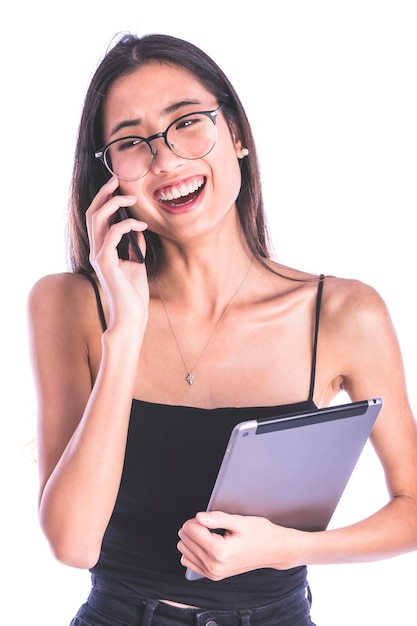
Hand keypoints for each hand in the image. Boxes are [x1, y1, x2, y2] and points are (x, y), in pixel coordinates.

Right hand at [86, 176, 148, 325]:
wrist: (131, 316)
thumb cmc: (134, 293)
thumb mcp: (137, 262)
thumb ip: (133, 245)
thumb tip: (137, 228)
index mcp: (102, 250)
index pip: (97, 218)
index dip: (105, 199)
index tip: (118, 186)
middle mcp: (96, 251)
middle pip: (92, 213)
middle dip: (104, 194)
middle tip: (118, 180)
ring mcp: (98, 256)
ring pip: (97, 219)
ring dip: (114, 204)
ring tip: (131, 199)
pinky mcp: (106, 263)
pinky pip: (111, 234)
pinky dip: (126, 225)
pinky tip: (141, 226)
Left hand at [178, 511, 304, 579]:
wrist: (273, 550)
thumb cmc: (260, 534)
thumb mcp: (239, 521)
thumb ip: (217, 518)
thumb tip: (198, 517)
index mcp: (220, 551)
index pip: (190, 529)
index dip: (197, 518)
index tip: (208, 517)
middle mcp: (214, 566)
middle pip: (184, 540)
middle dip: (194, 528)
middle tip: (211, 524)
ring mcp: (213, 573)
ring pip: (184, 551)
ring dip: (193, 539)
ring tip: (211, 534)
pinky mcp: (213, 576)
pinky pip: (189, 562)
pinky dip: (194, 550)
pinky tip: (208, 544)